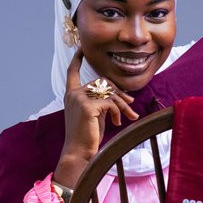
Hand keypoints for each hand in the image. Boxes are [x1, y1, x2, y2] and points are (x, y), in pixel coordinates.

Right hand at [53, 52, 138, 186]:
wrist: (79, 152)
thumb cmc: (87, 136)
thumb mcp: (95, 115)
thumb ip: (103, 101)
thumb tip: (124, 96)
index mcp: (71, 95)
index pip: (72, 72)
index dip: (77, 59)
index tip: (80, 49)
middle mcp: (73, 94)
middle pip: (102, 82)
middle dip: (119, 92)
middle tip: (131, 103)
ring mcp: (79, 99)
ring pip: (109, 92)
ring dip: (123, 104)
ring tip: (130, 115)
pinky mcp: (88, 106)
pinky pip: (111, 103)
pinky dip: (118, 112)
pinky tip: (117, 122)